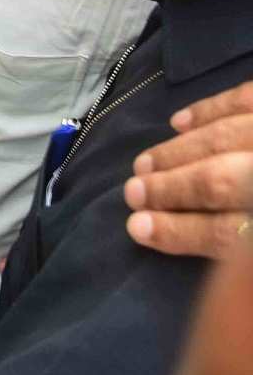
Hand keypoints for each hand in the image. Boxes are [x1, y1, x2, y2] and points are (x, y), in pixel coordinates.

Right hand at [123, 82, 252, 257]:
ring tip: (145, 163)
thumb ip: (243, 266)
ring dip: (179, 151)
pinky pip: (247, 99)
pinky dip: (210, 109)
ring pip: (226, 137)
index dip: (182, 232)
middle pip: (221, 181)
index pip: (228, 233)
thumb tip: (212, 275)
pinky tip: (181, 122)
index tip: (139, 229)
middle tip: (132, 192)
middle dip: (171, 187)